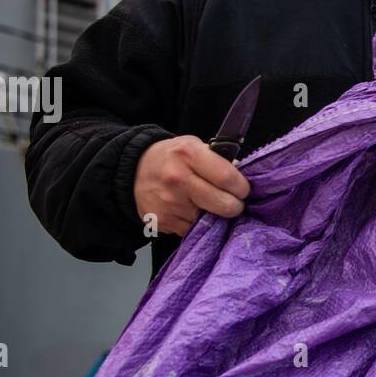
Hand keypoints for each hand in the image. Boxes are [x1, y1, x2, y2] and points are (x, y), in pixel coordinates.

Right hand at [133, 135, 250, 237]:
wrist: (133, 171)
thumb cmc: (171, 158)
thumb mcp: (194, 147)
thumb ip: (219, 161)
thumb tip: (242, 179)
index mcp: (189, 154)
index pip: (228, 179)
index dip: (242, 188)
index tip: (242, 190)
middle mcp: (178, 179)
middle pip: (224, 205)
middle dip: (235, 206)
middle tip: (232, 202)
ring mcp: (170, 203)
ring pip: (211, 221)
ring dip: (215, 216)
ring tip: (207, 204)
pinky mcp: (164, 222)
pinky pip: (194, 229)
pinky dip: (197, 224)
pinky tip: (191, 211)